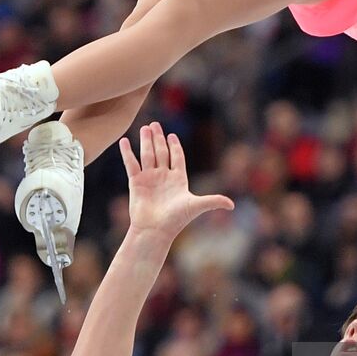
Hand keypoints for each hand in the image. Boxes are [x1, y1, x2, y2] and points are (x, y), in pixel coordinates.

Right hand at [119, 122, 233, 239]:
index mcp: (178, 179)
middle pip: (161, 152)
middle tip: (155, 124)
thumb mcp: (196, 206)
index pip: (177, 157)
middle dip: (158, 138)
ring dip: (146, 141)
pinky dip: (128, 153)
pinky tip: (124, 141)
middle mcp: (163, 176)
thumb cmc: (176, 220)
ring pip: (147, 155)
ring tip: (145, 127)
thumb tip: (232, 205)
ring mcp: (149, 178)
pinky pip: (131, 163)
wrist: (155, 230)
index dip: (175, 146)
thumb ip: (213, 201)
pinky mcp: (136, 182)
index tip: (172, 135)